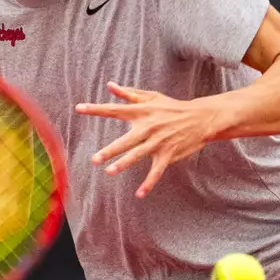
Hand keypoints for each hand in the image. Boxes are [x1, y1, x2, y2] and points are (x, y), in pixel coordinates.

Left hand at [75, 82, 220, 197]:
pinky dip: (149, 183)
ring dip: (124, 164)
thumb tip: (110, 86)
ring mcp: (158, 142)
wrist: (200, 118)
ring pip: (138, 155)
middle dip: (110, 150)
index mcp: (141, 112)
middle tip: (95, 159)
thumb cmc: (171, 107)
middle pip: (126, 140)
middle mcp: (148, 127)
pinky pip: (156, 171)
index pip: (114, 110)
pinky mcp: (168, 154)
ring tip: (109, 172)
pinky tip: (139, 194)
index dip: (96, 109)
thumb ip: (129, 94)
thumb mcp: (152, 97)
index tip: (79, 108)